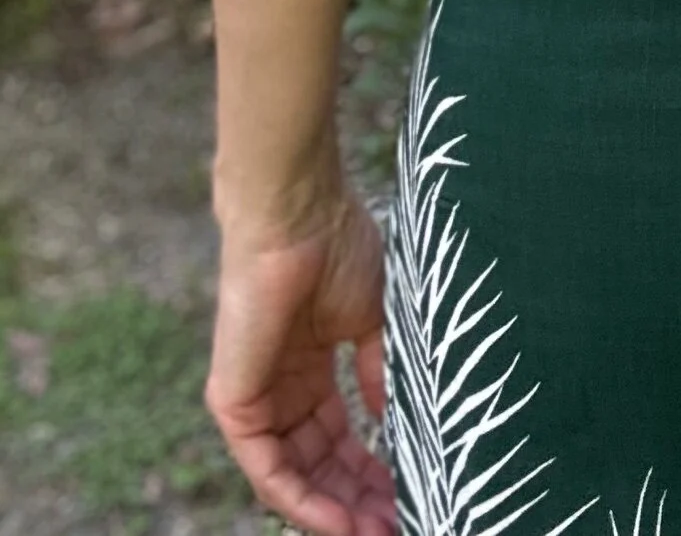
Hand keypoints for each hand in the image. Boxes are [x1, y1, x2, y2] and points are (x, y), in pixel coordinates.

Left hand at [206, 189, 397, 535]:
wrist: (299, 214)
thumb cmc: (338, 247)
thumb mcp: (371, 318)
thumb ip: (378, 372)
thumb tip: (394, 420)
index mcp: (309, 365)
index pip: (338, 435)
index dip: (371, 469)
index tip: (409, 494)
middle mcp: (280, 388)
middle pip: (319, 463)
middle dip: (357, 500)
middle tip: (398, 525)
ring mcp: (255, 398)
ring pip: (293, 477)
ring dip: (335, 511)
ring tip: (376, 533)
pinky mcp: (235, 403)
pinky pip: (268, 470)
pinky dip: (304, 502)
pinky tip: (339, 522)